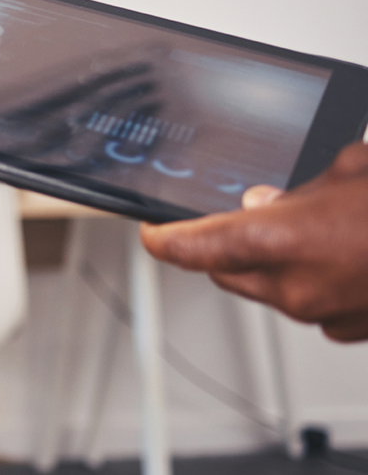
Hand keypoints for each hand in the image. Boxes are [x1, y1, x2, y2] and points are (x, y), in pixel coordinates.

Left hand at [140, 143, 367, 341]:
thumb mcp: (354, 170)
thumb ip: (297, 188)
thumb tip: (265, 200)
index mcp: (281, 241)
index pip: (189, 248)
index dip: (161, 239)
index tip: (151, 231)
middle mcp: (293, 288)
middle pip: (224, 271)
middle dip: (224, 246)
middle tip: (247, 217)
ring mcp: (322, 315)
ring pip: (268, 290)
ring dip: (274, 265)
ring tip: (315, 230)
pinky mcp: (348, 329)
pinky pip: (310, 306)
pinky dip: (312, 283)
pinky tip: (341, 256)